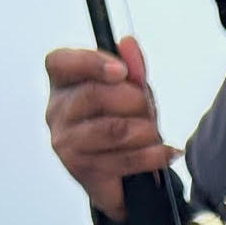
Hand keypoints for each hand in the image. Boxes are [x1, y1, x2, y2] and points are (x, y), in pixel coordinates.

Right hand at [44, 36, 179, 221]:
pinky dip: (156, 154)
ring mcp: (65, 142)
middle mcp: (56, 111)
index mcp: (62, 84)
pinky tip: (169, 151)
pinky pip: (127, 157)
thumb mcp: (132, 93)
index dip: (91, 62)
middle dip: (136, 101)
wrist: (123, 182)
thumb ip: (132, 69)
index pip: (60, 61)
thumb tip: (128, 42)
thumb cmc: (122, 126)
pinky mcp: (82, 169)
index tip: (122, 71)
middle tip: (150, 111)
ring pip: (114, 128)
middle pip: (96, 95)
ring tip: (155, 134)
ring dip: (147, 130)